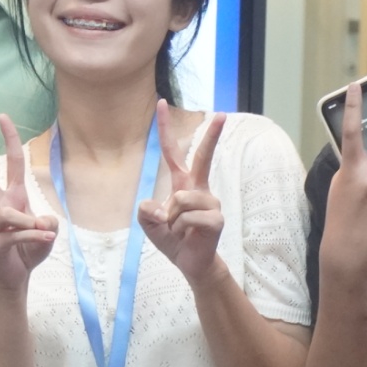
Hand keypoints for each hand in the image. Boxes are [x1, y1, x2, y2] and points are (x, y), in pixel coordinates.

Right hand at [0, 115, 58, 292]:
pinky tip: (45, 241)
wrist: (15, 277)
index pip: (13, 163)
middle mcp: (0, 206)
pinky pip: (16, 234)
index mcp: (14, 197)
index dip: (10, 139)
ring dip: (30, 225)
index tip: (2, 116)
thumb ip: (48, 222)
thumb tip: (37, 220)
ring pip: (10, 214)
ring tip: (44, 235)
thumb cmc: (29, 250)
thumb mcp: (47, 232)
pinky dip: (35, 237)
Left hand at [137, 102, 227, 286]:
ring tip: (179, 230)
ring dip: (171, 220)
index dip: (165, 129)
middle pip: (205, 156)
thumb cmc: (173, 239)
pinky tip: (187, 236)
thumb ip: (146, 213)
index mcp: (183, 184)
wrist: (191, 263)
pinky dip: (179, 230)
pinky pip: (186, 217)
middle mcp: (199, 188)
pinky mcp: (216, 218)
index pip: (173, 152)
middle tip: (221, 114)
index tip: (162, 103)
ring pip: (179, 200)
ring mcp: (211, 202)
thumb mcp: (150, 225)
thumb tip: (155, 207)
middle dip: (213, 135)